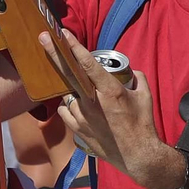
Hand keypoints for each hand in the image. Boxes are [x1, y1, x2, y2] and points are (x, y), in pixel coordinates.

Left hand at [48, 27, 178, 188]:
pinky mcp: (78, 129)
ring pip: (68, 93)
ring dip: (71, 87)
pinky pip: (66, 111)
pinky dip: (69, 105)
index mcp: (110, 90)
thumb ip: (137, 78)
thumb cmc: (143, 124)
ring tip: (81, 89)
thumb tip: (131, 72)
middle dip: (55, 52)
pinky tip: (77, 104)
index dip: (74, 46)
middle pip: (69, 72)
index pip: (88, 64)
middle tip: (43, 37)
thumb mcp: (145, 95)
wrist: (137, 155)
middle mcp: (93, 101)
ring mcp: (83, 116)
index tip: (63, 33)